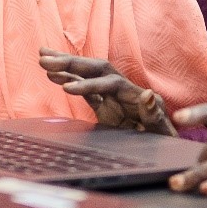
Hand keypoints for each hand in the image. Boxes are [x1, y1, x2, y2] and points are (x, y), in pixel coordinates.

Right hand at [38, 48, 175, 135]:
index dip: (90, 86)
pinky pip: (85, 91)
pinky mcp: (105, 107)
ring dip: (66, 66)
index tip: (69, 89)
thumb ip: (153, 113)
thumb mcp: (162, 130)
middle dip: (71, 64)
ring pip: (87, 75)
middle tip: (46, 58)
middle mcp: (123, 90)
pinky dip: (69, 81)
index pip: (110, 84)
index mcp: (135, 95)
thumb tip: (147, 94)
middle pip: (95, 70)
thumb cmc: (164, 140)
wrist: (163, 149)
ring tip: (42, 58)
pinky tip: (52, 76)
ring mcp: (113, 97)